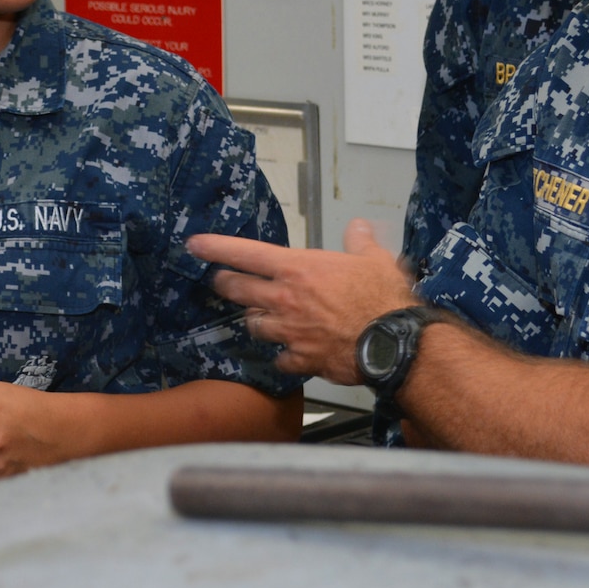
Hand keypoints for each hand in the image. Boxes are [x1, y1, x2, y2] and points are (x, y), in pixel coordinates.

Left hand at [187, 218, 417, 382]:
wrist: (393, 342)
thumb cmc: (383, 297)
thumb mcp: (375, 258)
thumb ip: (360, 241)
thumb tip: (358, 227)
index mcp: (297, 269)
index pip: (245, 253)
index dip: (216, 247)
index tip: (194, 244)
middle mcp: (285, 300)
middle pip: (238, 290)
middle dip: (226, 284)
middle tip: (222, 281)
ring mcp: (289, 332)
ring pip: (254, 326)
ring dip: (255, 320)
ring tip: (260, 317)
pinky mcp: (300, 360)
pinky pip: (280, 359)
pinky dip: (283, 355)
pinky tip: (291, 353)